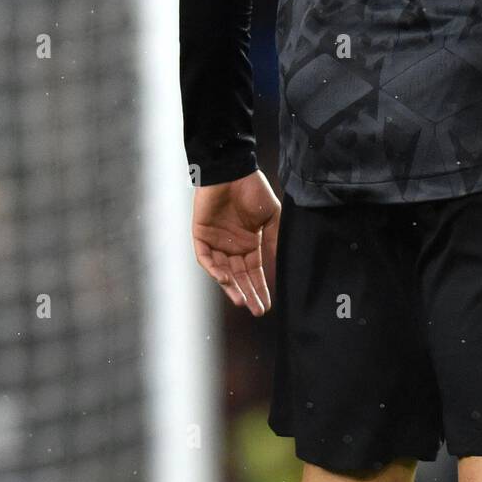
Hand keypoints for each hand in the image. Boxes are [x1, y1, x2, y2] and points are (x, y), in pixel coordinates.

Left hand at [192, 169, 280, 314]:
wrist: (233, 171)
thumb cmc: (254, 191)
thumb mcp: (271, 218)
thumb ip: (273, 241)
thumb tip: (281, 265)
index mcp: (249, 243)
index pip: (254, 272)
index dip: (260, 288)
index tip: (267, 305)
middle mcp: (232, 247)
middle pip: (240, 276)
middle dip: (248, 293)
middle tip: (257, 310)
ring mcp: (216, 242)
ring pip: (222, 272)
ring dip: (231, 286)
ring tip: (242, 300)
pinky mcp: (201, 235)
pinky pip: (205, 258)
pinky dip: (213, 269)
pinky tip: (224, 279)